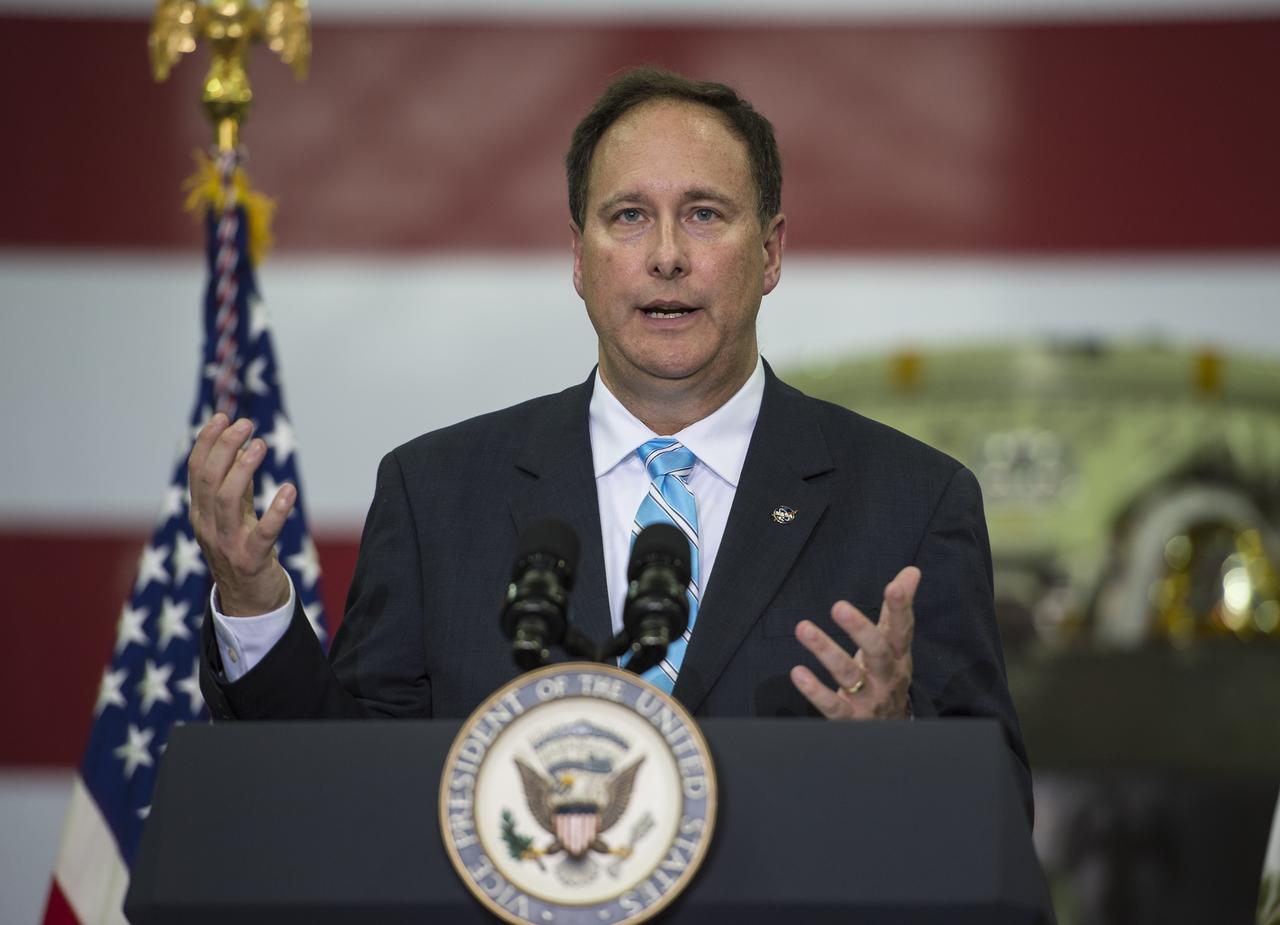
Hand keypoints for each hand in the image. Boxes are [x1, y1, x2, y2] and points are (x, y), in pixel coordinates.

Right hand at [188, 412, 293, 615]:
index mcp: (201, 513)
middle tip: (245, 425)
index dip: (207, 443)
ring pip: (227, 501)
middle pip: (208, 481)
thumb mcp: (236, 516)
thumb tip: (243, 447)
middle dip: (223, 448)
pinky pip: (263, 533)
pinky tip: (288, 490)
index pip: (196, 472)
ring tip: (260, 446)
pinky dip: (276, 511)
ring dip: (243, 470)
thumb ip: (238, 485)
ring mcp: (227, 545)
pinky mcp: (251, 561)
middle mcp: (208, 527)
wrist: (249, 603)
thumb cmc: (243, 551)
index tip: (222, 417)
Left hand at [789, 566, 918, 718]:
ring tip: (803, 628)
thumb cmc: (885, 675)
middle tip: (839, 606)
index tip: (894, 586)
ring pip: (849, 676)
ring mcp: (870, 700)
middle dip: (860, 630)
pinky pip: (833, 707)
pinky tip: (797, 672)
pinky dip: (815, 691)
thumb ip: (896, 611)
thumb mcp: (893, 646)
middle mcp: (887, 677)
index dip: (901, 608)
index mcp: (899, 656)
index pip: (902, 629)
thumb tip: (911, 571)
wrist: (889, 730)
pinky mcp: (850, 719)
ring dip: (826, 652)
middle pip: (878, 653)